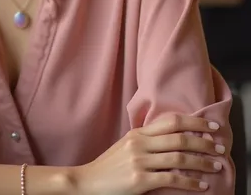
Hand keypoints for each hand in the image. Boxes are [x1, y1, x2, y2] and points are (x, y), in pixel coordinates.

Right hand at [74, 114, 225, 193]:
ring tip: (215, 166)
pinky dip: (190, 182)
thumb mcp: (127, 147)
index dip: (195, 122)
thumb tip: (174, 139)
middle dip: (203, 141)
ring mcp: (139, 161)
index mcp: (138, 133)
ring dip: (201, 162)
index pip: (171, 121)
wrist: (87, 181)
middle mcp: (140, 143)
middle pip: (179, 137)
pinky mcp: (139, 180)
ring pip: (179, 158)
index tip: (212, 125)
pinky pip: (171, 179)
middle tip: (220, 146)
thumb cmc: (110, 167)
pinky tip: (202, 186)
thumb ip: (147, 141)